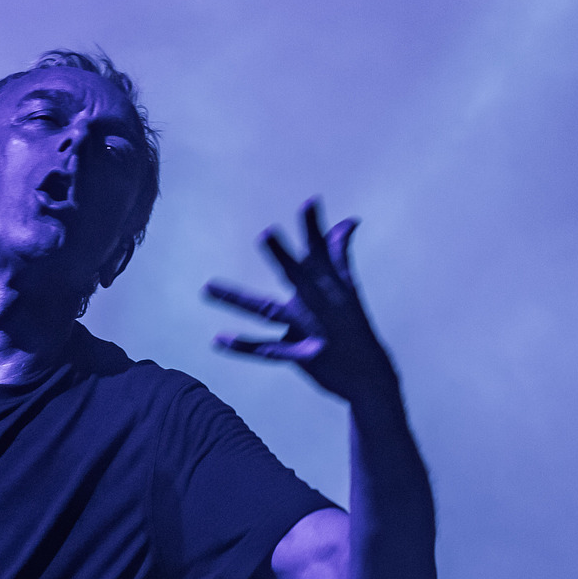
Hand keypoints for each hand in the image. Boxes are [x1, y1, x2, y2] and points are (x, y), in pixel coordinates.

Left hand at [205, 198, 396, 403]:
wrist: (371, 377)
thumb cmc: (355, 329)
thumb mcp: (349, 291)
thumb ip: (340, 256)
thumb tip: (348, 221)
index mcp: (332, 287)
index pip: (322, 252)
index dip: (314, 228)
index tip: (310, 201)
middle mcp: (321, 305)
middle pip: (298, 276)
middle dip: (282, 256)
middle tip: (265, 234)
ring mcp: (310, 331)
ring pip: (268, 311)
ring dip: (238, 299)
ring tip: (207, 288)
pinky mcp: (302, 356)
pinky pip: (267, 350)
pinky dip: (243, 346)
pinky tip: (218, 338)